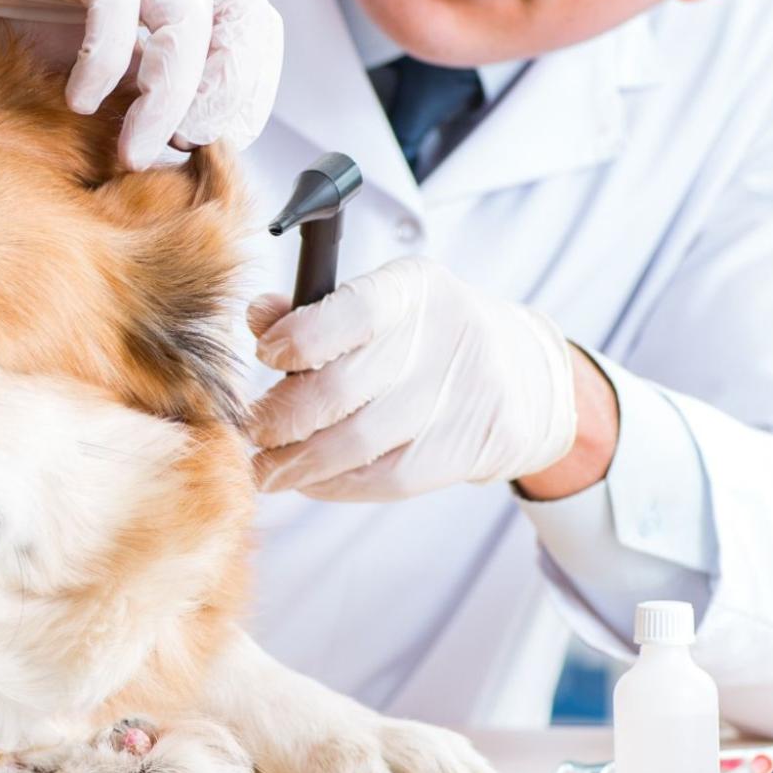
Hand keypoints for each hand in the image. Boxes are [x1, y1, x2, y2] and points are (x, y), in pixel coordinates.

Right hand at [0, 0, 281, 168]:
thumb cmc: (7, 11)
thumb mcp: (92, 65)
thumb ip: (139, 96)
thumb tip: (185, 160)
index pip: (256, 28)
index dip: (250, 92)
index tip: (215, 148)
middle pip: (241, 19)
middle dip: (223, 97)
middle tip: (181, 150)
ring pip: (187, 18)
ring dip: (169, 97)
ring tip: (135, 149)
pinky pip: (115, 1)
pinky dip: (107, 63)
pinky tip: (80, 100)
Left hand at [247, 257, 577, 500]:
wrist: (522, 376)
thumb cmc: (426, 333)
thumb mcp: (383, 301)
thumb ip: (314, 310)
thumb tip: (258, 315)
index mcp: (414, 289)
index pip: (352, 310)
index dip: (297, 337)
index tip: (266, 356)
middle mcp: (441, 341)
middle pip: (341, 388)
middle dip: (281, 416)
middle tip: (251, 428)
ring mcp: (453, 401)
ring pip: (355, 443)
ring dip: (296, 461)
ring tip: (264, 466)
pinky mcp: (457, 452)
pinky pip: (379, 478)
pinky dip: (331, 483)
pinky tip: (306, 479)